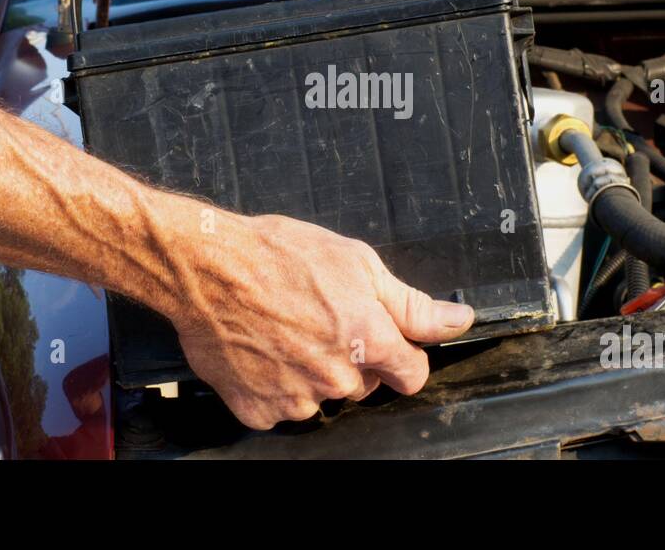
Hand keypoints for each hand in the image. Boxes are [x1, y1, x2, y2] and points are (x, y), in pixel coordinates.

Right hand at [170, 212, 473, 429]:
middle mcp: (337, 377)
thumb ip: (412, 304)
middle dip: (352, 358)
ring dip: (311, 372)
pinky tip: (263, 349)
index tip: (382, 339)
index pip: (412, 373)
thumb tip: (458, 320)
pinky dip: (274, 384)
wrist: (206, 268)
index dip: (401, 354)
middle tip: (319, 318)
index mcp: (369, 339)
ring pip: (322, 397)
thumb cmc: (278, 255)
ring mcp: (296, 398)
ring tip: (285, 329)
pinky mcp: (259, 410)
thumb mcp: (357, 262)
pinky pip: (280, 407)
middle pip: (364, 384)